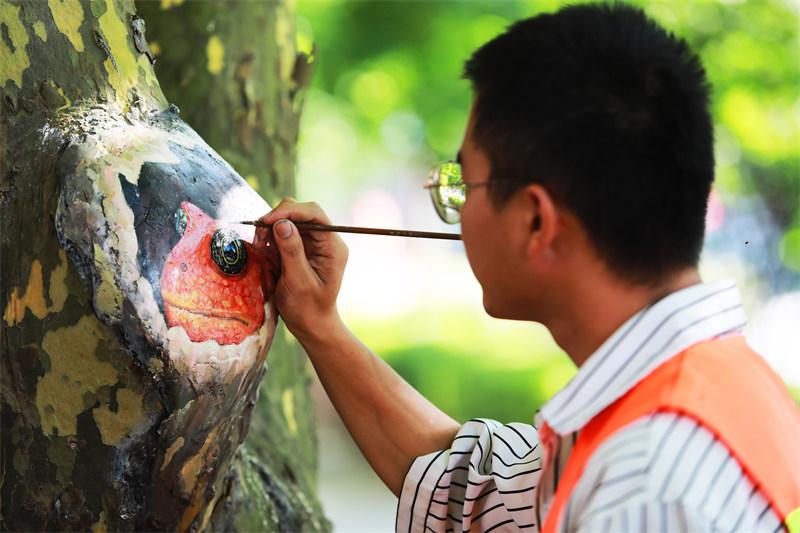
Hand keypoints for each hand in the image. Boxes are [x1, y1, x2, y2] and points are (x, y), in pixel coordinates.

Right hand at [253, 198, 348, 338]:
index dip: (290, 211)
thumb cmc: (308, 308)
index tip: (267, 221)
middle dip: (277, 219)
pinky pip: (282, 232)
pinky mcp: (299, 248)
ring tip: (259, 246)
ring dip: (270, 228)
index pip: (314, 214)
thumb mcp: (299, 282)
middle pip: (300, 213)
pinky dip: (269, 237)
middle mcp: (324, 240)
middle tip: (259, 238)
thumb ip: (292, 251)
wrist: (310, 324)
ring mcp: (312, 243)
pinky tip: (262, 249)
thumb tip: (282, 224)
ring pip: (288, 219)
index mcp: (332, 247)